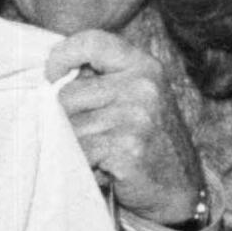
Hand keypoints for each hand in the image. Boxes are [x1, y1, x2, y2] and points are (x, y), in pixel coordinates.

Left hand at [46, 30, 202, 222]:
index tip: (51, 75)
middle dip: (68, 120)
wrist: (179, 188)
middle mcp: (142, 86)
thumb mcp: (136, 98)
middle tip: (92, 137)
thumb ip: (102, 82)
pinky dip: (82, 164)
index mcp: (143, 66)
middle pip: (67, 94)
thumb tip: (52, 79)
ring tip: (101, 155)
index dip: (62, 55)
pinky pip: (78, 152)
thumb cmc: (149, 142)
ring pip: (68, 127)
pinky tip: (104, 169)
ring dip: (75, 146)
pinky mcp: (126, 148)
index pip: (92, 42)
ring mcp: (136, 117)